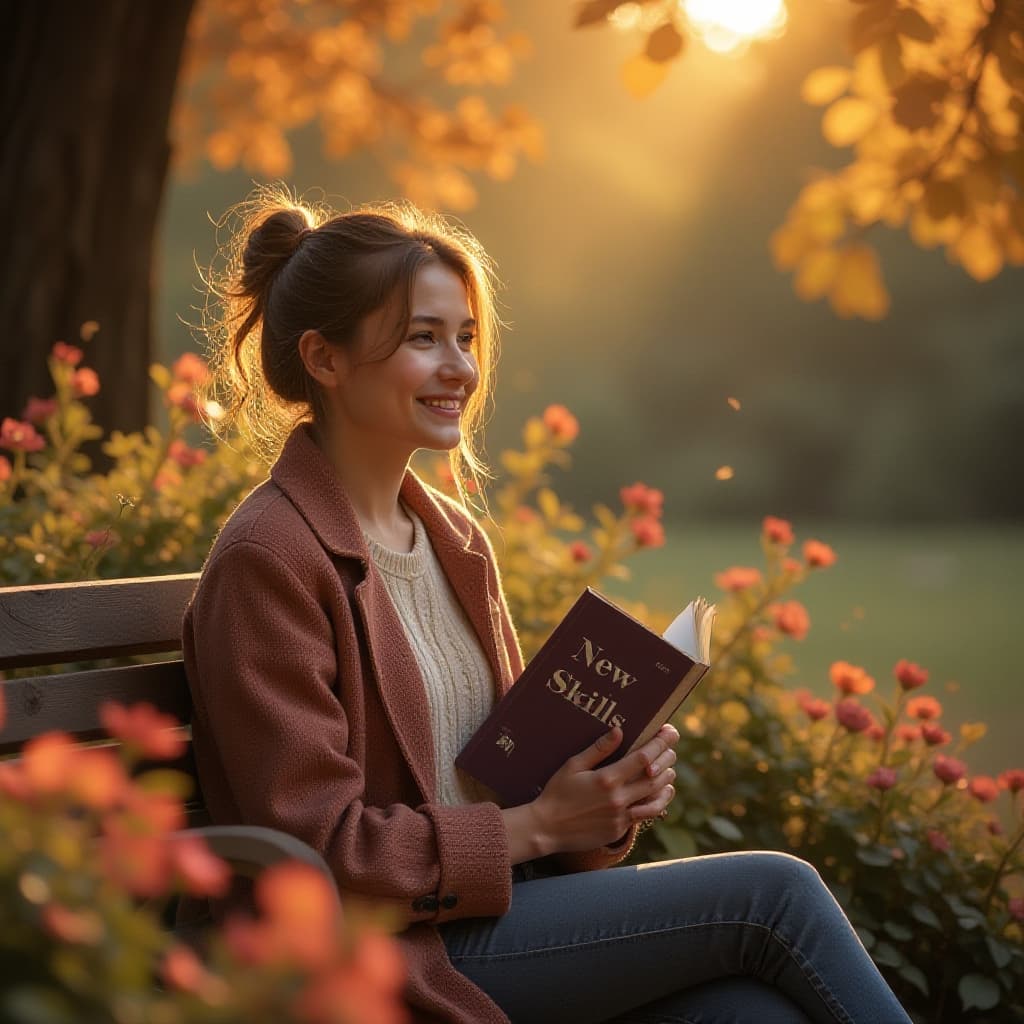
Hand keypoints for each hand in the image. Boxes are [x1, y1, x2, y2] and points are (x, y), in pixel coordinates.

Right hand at [530, 723, 678, 854]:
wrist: (547, 828)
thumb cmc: (557, 792)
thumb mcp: (573, 765)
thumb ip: (598, 749)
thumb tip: (619, 731)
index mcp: (607, 779)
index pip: (643, 758)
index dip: (660, 743)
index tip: (668, 732)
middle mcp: (618, 798)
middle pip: (655, 777)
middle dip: (667, 759)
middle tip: (671, 748)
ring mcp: (621, 816)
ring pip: (656, 798)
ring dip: (667, 783)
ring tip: (670, 771)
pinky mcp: (619, 829)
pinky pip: (645, 815)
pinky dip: (657, 803)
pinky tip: (660, 795)